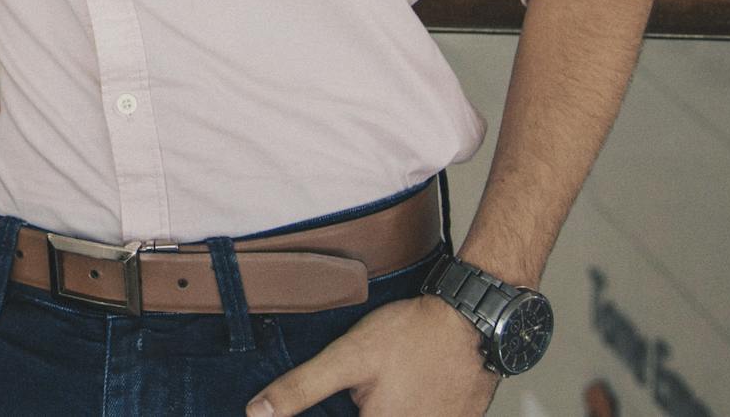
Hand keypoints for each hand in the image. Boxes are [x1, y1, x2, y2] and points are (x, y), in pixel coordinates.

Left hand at [248, 295, 497, 416]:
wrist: (472, 321)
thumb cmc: (412, 335)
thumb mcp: (347, 356)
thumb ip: (302, 388)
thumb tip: (257, 413)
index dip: (327, 414)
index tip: (345, 397)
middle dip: (354, 406)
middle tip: (367, 386)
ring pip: (396, 416)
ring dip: (383, 405)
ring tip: (387, 384)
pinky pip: (421, 416)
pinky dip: (405, 406)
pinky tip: (406, 386)